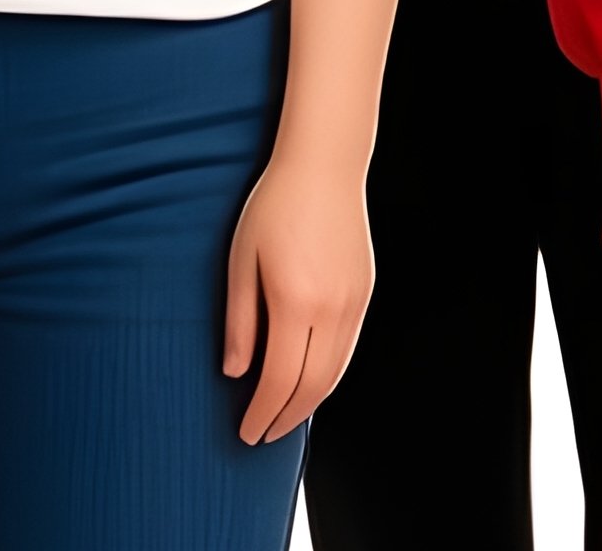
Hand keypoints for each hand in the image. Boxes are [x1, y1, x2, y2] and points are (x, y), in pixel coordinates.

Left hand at [224, 154, 374, 442]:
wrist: (324, 166)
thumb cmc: (275, 206)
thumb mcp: (242, 262)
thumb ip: (240, 322)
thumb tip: (236, 372)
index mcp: (297, 301)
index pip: (281, 380)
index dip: (262, 413)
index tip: (246, 432)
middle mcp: (333, 307)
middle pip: (314, 385)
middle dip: (287, 418)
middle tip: (263, 435)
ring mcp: (355, 299)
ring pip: (337, 370)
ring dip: (311, 401)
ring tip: (285, 416)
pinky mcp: (366, 289)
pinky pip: (348, 345)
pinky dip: (329, 372)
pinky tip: (310, 377)